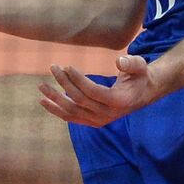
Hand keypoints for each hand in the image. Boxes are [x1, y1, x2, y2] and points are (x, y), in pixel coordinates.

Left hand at [38, 55, 158, 127]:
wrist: (142, 94)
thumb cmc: (139, 76)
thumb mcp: (140, 66)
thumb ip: (132, 63)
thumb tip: (120, 61)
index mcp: (119, 101)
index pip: (93, 92)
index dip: (78, 80)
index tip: (67, 66)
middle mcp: (107, 115)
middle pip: (80, 100)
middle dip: (64, 83)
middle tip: (54, 67)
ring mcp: (99, 121)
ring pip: (72, 112)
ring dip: (55, 99)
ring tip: (41, 87)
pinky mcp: (92, 122)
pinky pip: (71, 117)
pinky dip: (56, 110)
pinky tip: (44, 101)